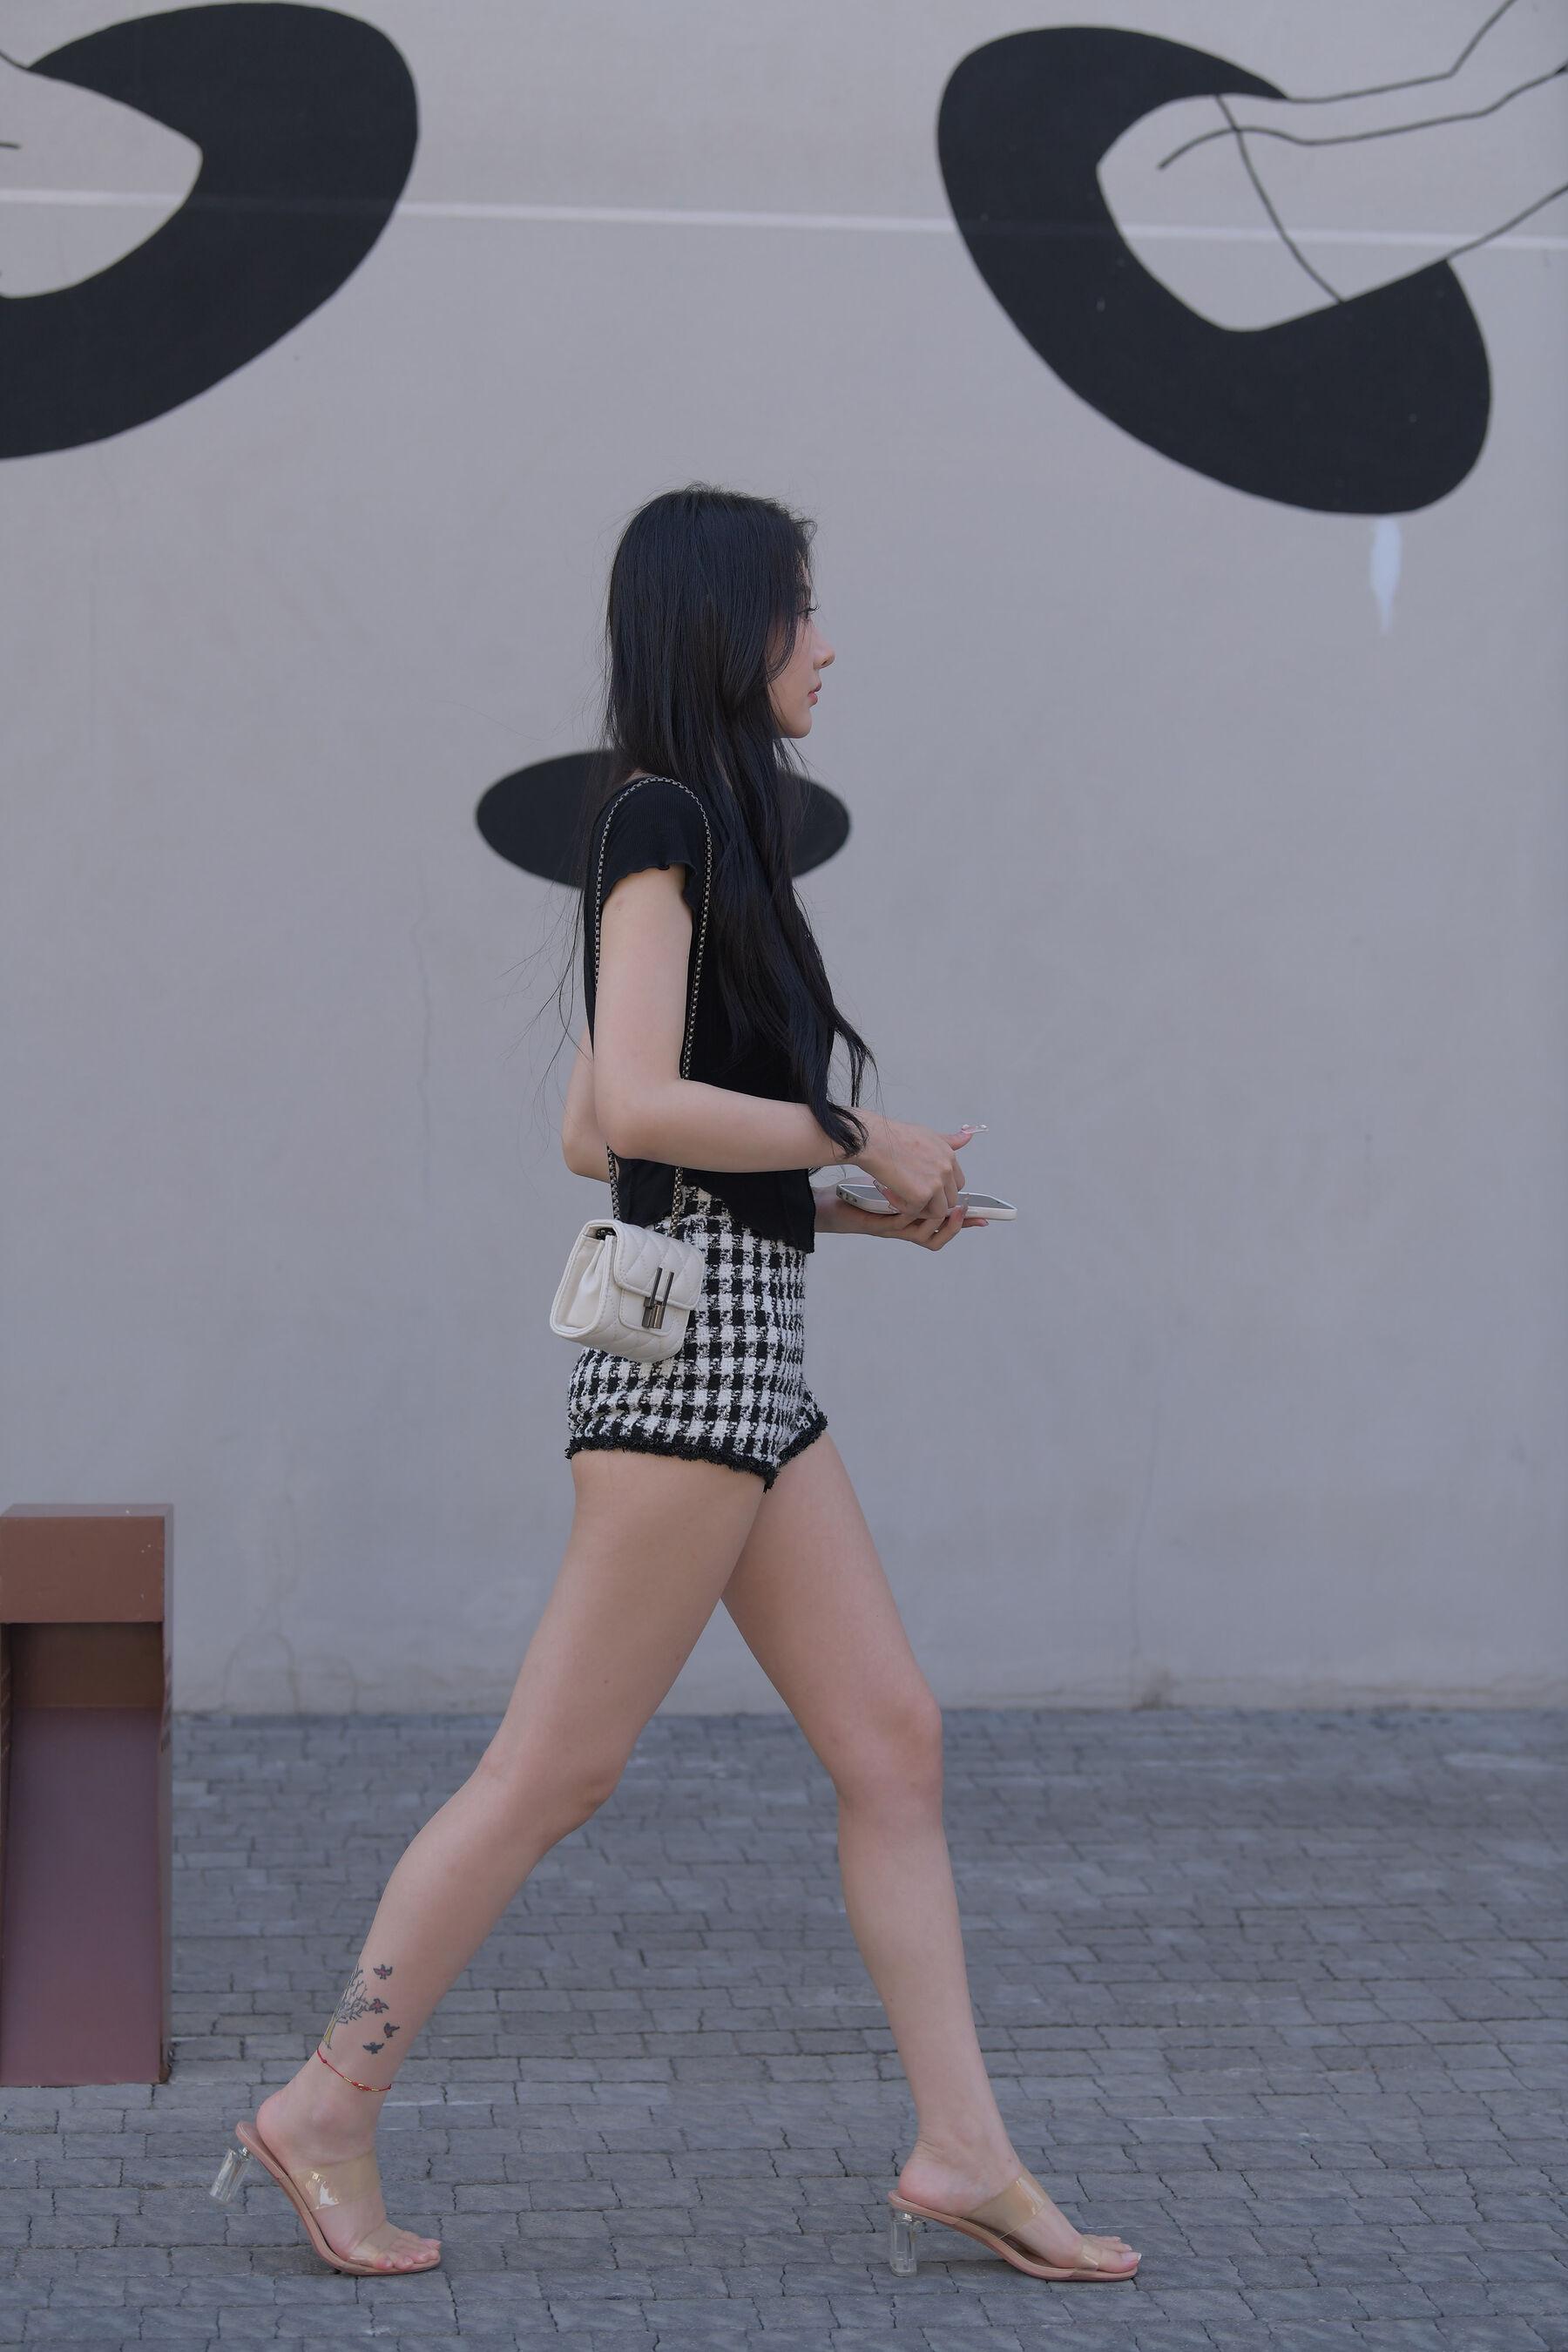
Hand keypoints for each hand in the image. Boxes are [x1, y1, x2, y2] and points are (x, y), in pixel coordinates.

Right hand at [835, 1117, 988, 1248]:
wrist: (874, 1140)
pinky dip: (902, 1207)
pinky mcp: (921, 1196)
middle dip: (931, 1202)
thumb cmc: (893, 1136)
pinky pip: (917, 1212)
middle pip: (949, 1199)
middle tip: (910, 1194)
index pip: (957, 1183)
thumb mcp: (927, 1134)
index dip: (941, 1190)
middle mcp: (946, 1170)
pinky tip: (890, 1194)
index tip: (925, 1189)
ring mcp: (935, 1184)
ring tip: (900, 1195)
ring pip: (937, 1211)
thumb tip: (967, 1136)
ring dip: (919, 1208)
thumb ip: (948, 1141)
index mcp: (949, 1157)